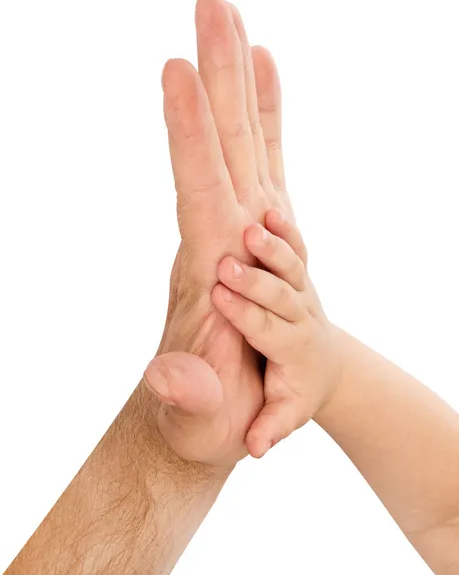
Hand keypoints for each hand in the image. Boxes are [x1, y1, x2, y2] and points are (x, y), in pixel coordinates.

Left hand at [143, 0, 295, 467]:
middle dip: (217, 76)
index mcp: (206, 272)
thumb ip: (188, 400)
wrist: (216, 416)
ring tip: (235, 21)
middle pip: (220, 146)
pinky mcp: (254, 239)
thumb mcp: (199, 420)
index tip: (176, 70)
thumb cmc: (208, 419)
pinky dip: (269, 119)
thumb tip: (169, 381)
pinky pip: (266, 166)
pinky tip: (266, 76)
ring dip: (239, 81)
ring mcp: (236, 233)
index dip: (190, 133)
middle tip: (211, 3)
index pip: (196, 190)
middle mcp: (218, 238)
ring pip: (242, 144)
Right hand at [212, 209, 342, 457]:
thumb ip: (271, 428)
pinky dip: (287, 230)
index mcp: (291, 349)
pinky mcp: (302, 277)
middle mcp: (300, 316)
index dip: (247, 313)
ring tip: (252, 227)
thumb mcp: (286, 414)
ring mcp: (304, 292)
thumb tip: (254, 448)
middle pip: (280, 294)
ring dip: (274, 247)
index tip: (220, 296)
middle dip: (254, 279)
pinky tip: (269, 209)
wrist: (325, 368)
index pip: (268, 329)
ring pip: (293, 266)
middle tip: (227, 264)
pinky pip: (299, 250)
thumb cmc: (297, 391)